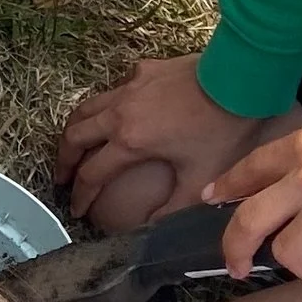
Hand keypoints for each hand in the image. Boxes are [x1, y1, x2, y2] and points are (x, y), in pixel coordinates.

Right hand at [57, 55, 269, 223]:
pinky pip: (113, 90)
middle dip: (64, 161)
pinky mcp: (142, 70)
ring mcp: (128, 87)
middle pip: (75, 137)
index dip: (80, 196)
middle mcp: (119, 113)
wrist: (239, 79)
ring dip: (75, 130)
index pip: (92, 175)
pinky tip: (117, 114)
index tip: (76, 211)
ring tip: (75, 146)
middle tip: (63, 179)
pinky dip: (105, 107)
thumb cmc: (221, 130)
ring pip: (86, 108)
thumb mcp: (200, 178)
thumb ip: (173, 208)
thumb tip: (151, 230)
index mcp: (129, 142)